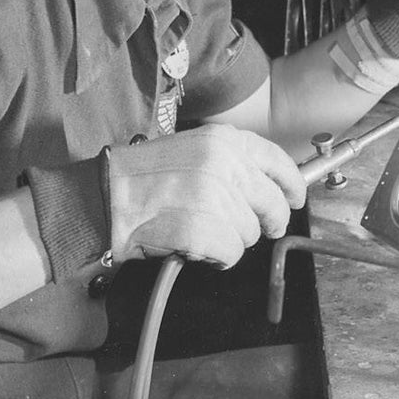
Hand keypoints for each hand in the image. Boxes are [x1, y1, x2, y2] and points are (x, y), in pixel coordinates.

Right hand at [106, 125, 306, 268]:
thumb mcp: (192, 150)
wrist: (104, 198)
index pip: (277, 162)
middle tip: (256, 230)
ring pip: (250, 234)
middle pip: (272, 205)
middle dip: (267, 223)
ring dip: (231, 240)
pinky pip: (231, 254)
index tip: (295, 200)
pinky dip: (216, 257)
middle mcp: (224, 164)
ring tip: (202, 230)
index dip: (292, 186)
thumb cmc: (142, 178)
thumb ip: (231, 162)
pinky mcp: (204, 228)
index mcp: (223, 140)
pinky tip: (196, 246)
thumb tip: (266, 186)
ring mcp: (215, 197)